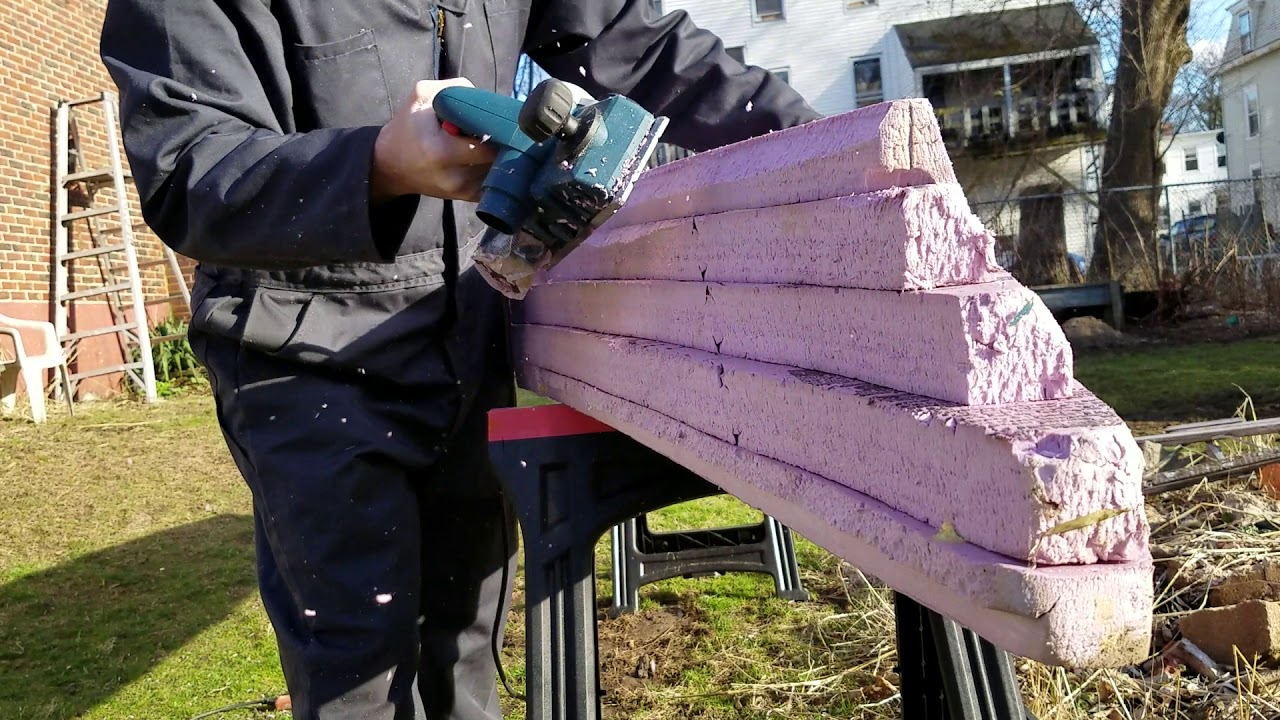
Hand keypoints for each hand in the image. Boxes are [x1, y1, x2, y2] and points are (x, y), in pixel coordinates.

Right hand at [371, 78, 497, 202]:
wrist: (390, 166)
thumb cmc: (407, 127)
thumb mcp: (421, 96)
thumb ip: (455, 88)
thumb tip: (484, 98)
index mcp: (442, 151)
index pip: (488, 144)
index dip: (497, 129)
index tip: (497, 118)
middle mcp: (454, 178)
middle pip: (498, 160)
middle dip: (502, 143)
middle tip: (497, 130)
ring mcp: (462, 192)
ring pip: (500, 172)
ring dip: (501, 156)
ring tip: (489, 142)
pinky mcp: (466, 198)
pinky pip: (494, 185)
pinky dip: (496, 171)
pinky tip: (487, 158)